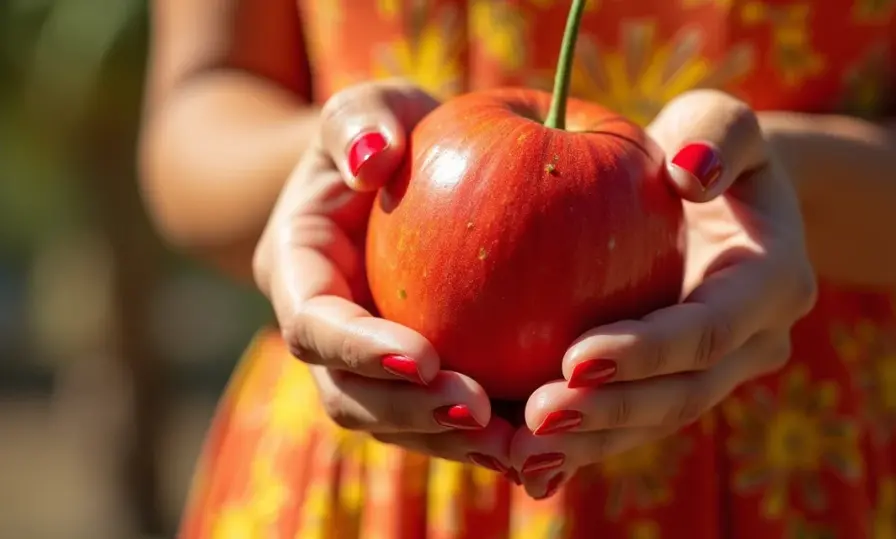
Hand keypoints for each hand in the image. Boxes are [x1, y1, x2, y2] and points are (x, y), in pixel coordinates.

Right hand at [253, 80, 514, 475]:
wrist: (403, 175)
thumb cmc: (388, 131)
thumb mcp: (371, 104)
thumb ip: (361, 119)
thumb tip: (372, 161)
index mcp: (298, 273)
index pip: (314, 326)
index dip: (361, 351)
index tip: (429, 357)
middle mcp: (326, 334)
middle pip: (350, 397)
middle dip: (411, 415)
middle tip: (481, 415)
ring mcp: (370, 365)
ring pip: (398, 426)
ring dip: (452, 443)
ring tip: (520, 445)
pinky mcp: (421, 380)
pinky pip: (447, 421)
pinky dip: (489, 437)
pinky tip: (545, 444)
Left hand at [509, 90, 817, 498]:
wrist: (719, 195)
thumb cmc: (707, 144)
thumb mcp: (721, 119)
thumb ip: (718, 130)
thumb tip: (686, 173)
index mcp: (772, 283)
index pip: (707, 329)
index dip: (646, 351)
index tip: (572, 356)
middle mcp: (754, 343)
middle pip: (682, 395)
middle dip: (611, 413)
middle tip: (536, 419)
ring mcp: (717, 374)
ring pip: (654, 424)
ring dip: (590, 444)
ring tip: (518, 454)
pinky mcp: (675, 385)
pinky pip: (630, 423)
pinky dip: (582, 447)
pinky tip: (523, 467)